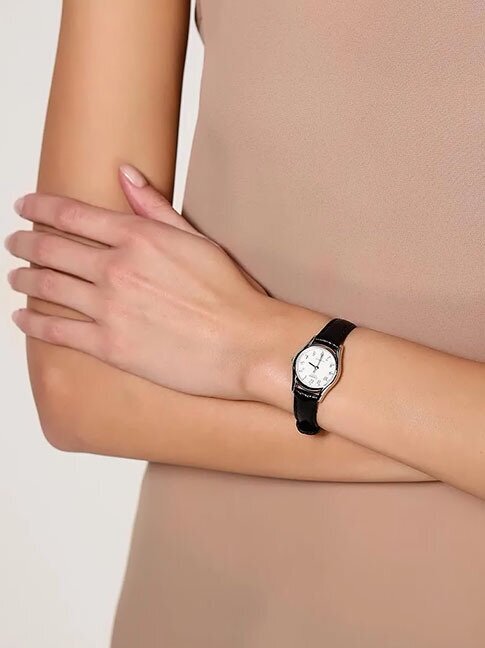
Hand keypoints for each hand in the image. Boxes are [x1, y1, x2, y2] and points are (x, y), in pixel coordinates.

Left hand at [5, 165, 278, 399]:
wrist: (246, 344)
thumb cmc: (230, 294)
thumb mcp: (197, 240)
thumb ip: (155, 207)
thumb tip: (125, 173)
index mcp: (138, 237)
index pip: (71, 214)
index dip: (39, 207)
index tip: (24, 206)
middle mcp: (116, 268)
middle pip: (51, 248)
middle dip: (24, 242)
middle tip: (13, 242)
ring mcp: (109, 308)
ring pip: (47, 286)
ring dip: (24, 278)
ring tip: (15, 276)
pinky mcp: (109, 346)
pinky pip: (56, 330)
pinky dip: (33, 321)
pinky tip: (22, 316)